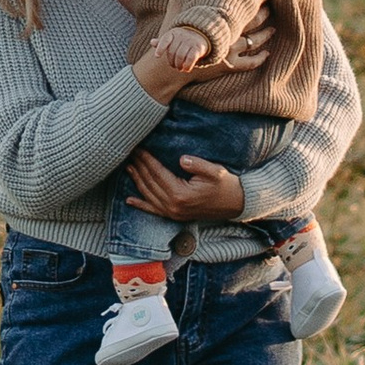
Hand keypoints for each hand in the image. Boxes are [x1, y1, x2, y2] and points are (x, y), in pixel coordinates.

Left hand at [124, 151, 245, 220]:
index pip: (158, 173)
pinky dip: (140, 205)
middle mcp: (173, 206)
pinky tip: (129, 200)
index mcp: (181, 194)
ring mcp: (173, 213)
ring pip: (148, 195)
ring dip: (137, 181)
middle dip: (139, 167)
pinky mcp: (174, 216)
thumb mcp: (215, 171)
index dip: (147, 160)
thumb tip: (181, 159)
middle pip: (150, 183)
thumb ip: (198, 165)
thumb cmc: (225, 185)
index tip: (139, 148)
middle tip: (130, 153)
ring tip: (128, 167)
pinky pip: (153, 210)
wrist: (235, 204)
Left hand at [132, 37, 194, 101]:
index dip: (160, 48)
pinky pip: (190, 58)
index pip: (165, 40)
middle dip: (171, 62)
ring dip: (179, 65)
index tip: (157, 56)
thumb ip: (161, 42)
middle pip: (172, 52)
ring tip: (179, 68)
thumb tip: (152, 42)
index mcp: (172, 33)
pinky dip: (187, 66)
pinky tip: (186, 69)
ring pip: (180, 56)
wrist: (199, 35)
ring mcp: (190, 41)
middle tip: (173, 66)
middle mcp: (181, 36)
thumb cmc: (181, 40)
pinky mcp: (198, 47)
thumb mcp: (171, 39)